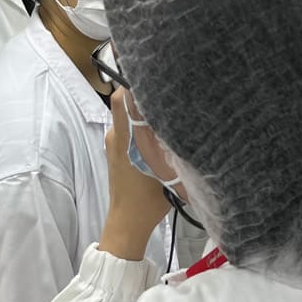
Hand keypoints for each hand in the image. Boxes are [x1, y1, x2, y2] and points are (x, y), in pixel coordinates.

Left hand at [97, 90, 170, 262]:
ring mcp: (114, 142)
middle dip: (144, 94)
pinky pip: (128, 127)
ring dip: (143, 110)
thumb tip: (187, 124)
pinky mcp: (117, 149)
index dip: (136, 84)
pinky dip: (141, 124)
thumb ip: (174, 148)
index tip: (158, 78)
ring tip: (168, 110)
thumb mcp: (168, 173)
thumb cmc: (148, 201)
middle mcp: (116, 136)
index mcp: (126, 139)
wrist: (127, 223)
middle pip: (125, 103)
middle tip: (169, 91)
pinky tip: (160, 130)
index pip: (123, 100)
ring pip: (128, 115)